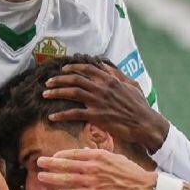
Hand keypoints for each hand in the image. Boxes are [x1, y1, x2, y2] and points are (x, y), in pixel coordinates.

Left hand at [36, 148, 155, 189]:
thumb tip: (85, 150)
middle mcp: (93, 167)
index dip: (62, 155)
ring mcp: (93, 181)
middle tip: (39, 162)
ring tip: (41, 177)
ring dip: (53, 178)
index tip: (53, 157)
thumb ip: (98, 154)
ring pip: (68, 179)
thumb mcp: (114, 157)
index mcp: (98, 156)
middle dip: (51, 164)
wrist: (142, 186)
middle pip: (67, 165)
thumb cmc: (130, 171)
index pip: (75, 154)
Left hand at [43, 63, 168, 151]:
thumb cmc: (140, 106)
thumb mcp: (131, 85)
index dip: (73, 67)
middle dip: (59, 79)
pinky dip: (61, 114)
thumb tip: (104, 65)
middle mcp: (103, 88)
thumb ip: (117, 75)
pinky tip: (52, 117)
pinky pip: (75, 113)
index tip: (62, 69)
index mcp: (110, 79)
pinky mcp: (97, 116)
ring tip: (44, 95)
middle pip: (75, 79)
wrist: (145, 124)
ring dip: (56, 92)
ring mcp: (99, 101)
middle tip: (47, 82)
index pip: (88, 68)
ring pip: (72, 92)